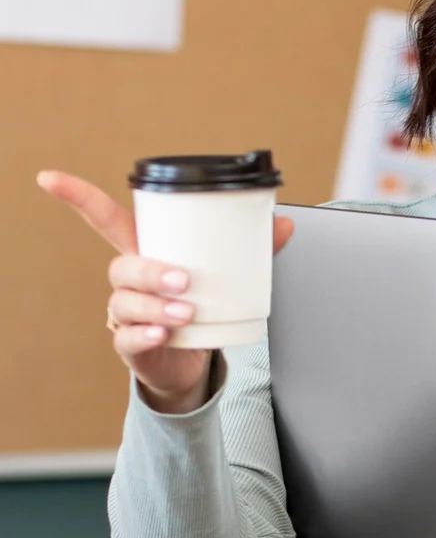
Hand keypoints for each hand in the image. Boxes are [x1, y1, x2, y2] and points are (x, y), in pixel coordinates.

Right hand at [37, 168, 293, 414]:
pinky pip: (127, 338)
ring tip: (187, 312)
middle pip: (121, 266)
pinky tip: (163, 335)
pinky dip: (146, 336)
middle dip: (150, 270)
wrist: (192, 359)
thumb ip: (250, 250)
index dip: (76, 196)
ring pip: (127, 303)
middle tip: (184, 280)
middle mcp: (128, 281)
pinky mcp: (130, 344)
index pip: (103, 218)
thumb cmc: (198, 305)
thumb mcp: (222, 276)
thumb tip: (284, 224)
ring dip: (156, 307)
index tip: (49, 178)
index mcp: (144, 252)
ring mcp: (126, 313)